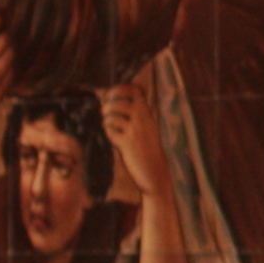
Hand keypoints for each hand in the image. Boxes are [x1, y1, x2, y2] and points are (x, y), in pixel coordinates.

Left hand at [102, 72, 168, 194]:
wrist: (157, 173)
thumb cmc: (149, 150)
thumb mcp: (147, 129)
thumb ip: (134, 115)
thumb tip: (112, 100)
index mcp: (149, 114)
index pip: (135, 91)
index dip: (120, 89)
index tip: (112, 96)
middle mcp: (143, 119)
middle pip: (118, 101)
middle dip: (107, 106)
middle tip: (106, 113)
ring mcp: (135, 131)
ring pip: (111, 116)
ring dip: (106, 121)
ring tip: (110, 127)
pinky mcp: (127, 143)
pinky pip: (110, 131)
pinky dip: (109, 134)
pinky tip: (115, 140)